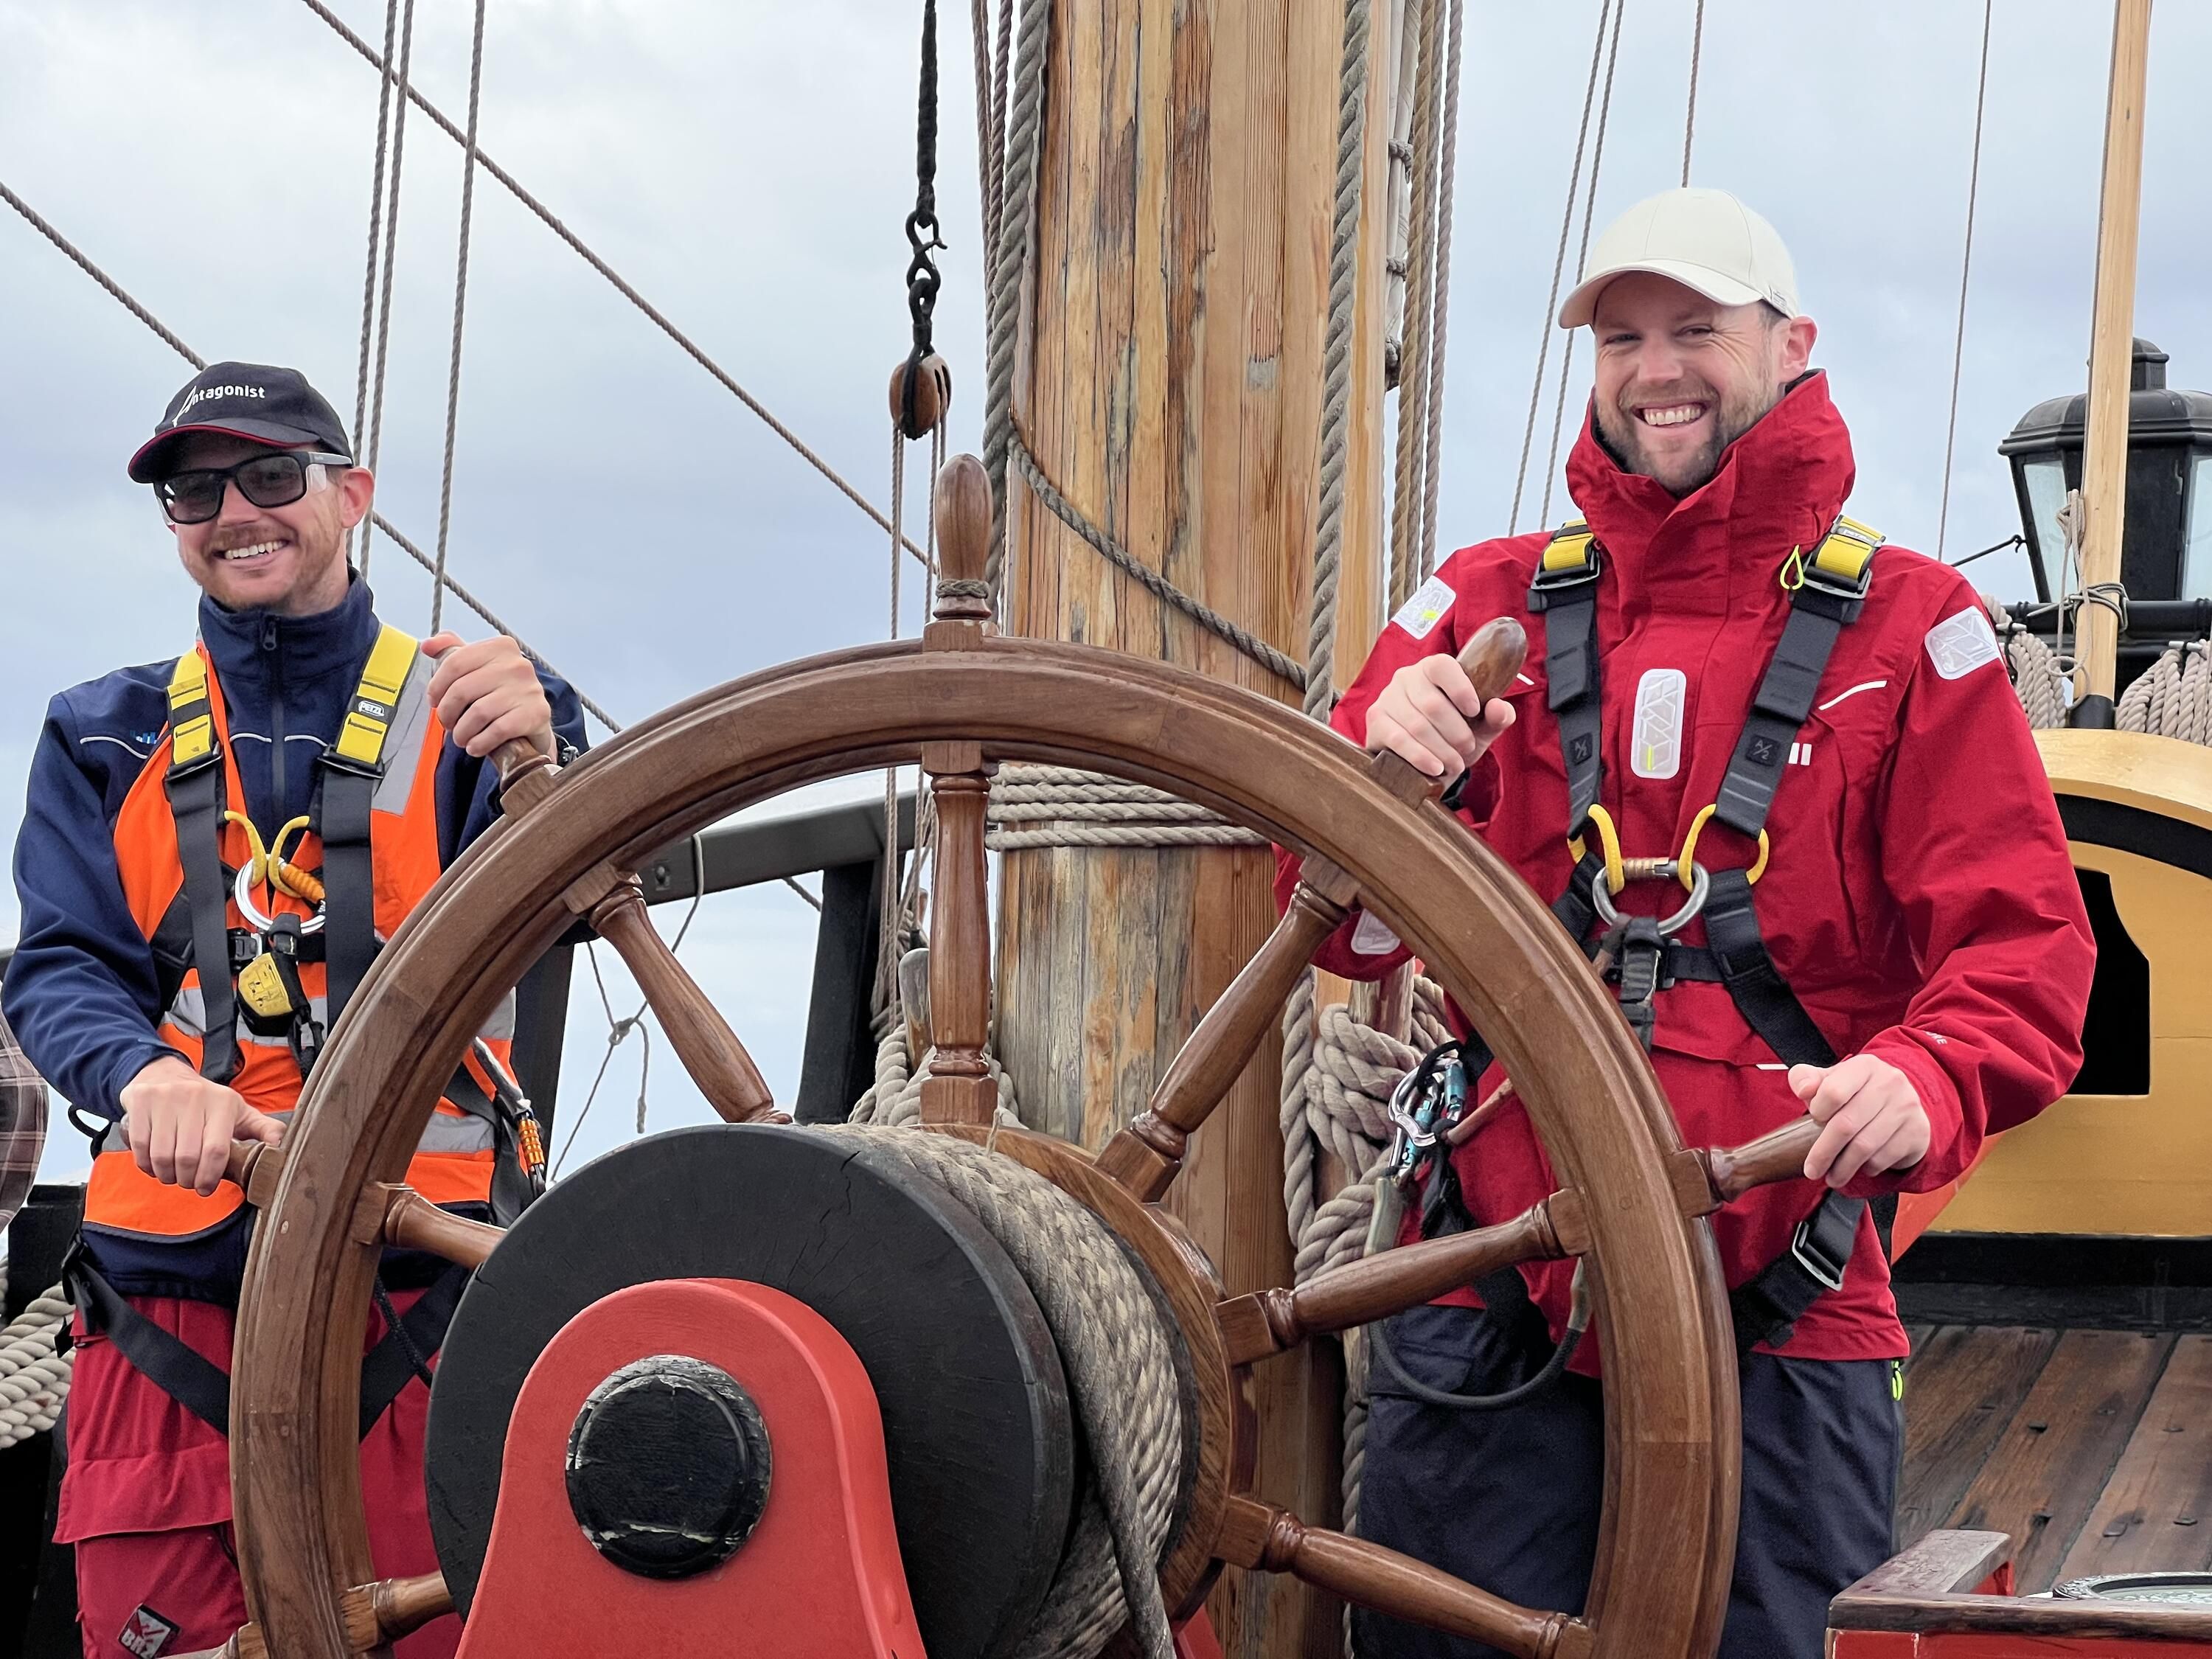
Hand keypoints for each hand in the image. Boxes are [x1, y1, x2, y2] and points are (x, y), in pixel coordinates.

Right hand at [118, 1056, 284, 1196]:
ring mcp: (165, 1097)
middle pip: (187, 1157)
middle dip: (187, 1180)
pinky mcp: (141, 1101)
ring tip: (173, 1175)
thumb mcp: (238, 1112)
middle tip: (189, 1183)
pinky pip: (140, 1146)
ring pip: (162, 1155)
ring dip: (166, 1175)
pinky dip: (145, 1165)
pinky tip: (154, 1166)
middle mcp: (195, 1096)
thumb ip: (263, 1130)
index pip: (216, 1150)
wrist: (164, 1074)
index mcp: (224, 1102)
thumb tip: (281, 1148)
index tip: (206, 1188)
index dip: (209, 1177)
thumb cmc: (206, 1101)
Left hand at [422, 633, 553, 759]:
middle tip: (448, 724)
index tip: (434, 701)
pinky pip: (496, 731)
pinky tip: (476, 746)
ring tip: (462, 738)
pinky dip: (480, 743)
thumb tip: (428, 646)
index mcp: (501, 647)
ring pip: (477, 713)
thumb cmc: (499, 693)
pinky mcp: (536, 714)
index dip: (437, 687)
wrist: (533, 720)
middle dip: (447, 713)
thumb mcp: (478, 667)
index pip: (455, 663)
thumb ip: (452, 652)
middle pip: (462, 690)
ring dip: (462, 733)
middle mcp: (518, 664)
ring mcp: (529, 689)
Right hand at [1365, 654, 1516, 778]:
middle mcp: (1406, 678)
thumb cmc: (1453, 735)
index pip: (1442, 667)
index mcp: (1433, 669)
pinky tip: (1435, 768)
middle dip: (1455, 732)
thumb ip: (1497, 717)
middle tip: (1466, 749)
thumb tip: (1499, 707)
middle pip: (1432, 703)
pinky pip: (1397, 739)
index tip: (1474, 711)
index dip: (1460, 688)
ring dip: (1441, 749)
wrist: (1423, 761)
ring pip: (1416, 725)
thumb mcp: (1481, 727)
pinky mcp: (1375, 722)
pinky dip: (1420, 756)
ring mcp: (1387, 699)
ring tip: (1455, 764)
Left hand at [1791, 1055, 1930, 1188]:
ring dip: (1843, 1167)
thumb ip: (1807, 1079)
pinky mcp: (1917, 1132)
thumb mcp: (1832, 1079)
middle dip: (1823, 1152)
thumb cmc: (1857, 1092)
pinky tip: (1860, 1166)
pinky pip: (1883, 1158)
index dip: (1817, 1110)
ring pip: (1865, 1146)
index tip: (1813, 1120)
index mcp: (1865, 1066)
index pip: (1833, 1091)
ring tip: (1831, 1177)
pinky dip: (1867, 1168)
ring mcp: (1907, 1108)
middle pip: (1846, 1124)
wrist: (1902, 1101)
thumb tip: (1803, 1090)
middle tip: (1812, 1170)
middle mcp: (1890, 1083)